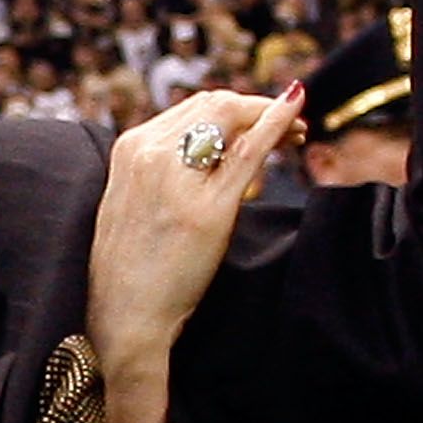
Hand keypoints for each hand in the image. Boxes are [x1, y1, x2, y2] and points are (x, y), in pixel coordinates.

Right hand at [84, 86, 302, 422]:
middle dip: (258, 108)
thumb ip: (166, 169)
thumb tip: (213, 147)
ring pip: (233, 119)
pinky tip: (298, 115)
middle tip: (292, 127)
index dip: (235, 107)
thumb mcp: (138, 201)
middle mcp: (149, 153)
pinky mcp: (208, 209)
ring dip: (271, 117)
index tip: (261, 120)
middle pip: (216, 105)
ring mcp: (178, 179)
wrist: (124, 318)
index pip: (193, 108)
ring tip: (298, 135)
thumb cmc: (133, 267)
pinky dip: (276, 124)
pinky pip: (249, 152)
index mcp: (129, 148)